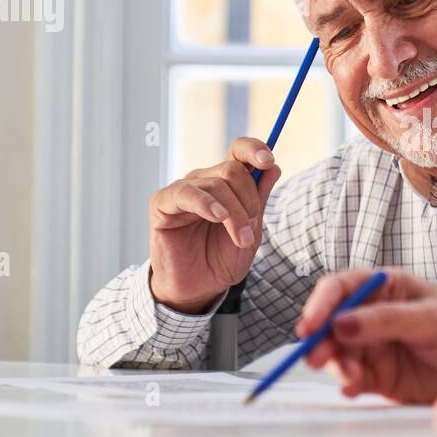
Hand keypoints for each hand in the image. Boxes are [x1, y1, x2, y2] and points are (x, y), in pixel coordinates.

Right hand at [147, 138, 281, 312]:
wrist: (199, 287)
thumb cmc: (222, 258)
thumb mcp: (251, 229)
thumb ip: (259, 198)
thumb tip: (273, 167)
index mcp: (226, 182)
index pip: (238, 150)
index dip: (254, 149)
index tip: (269, 161)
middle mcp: (204, 180)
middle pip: (232, 170)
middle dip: (249, 200)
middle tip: (250, 232)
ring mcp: (183, 190)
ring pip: (215, 184)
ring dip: (235, 213)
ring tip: (241, 239)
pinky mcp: (162, 204)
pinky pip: (185, 193)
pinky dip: (206, 203)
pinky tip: (218, 217)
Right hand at [298, 269, 436, 403]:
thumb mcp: (432, 317)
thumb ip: (387, 319)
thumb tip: (342, 322)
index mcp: (386, 288)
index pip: (342, 289)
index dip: (320, 305)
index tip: (309, 326)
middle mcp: (373, 316)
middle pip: (332, 324)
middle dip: (320, 340)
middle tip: (316, 357)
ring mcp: (375, 347)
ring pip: (338, 353)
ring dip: (337, 365)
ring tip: (351, 377)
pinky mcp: (380, 377)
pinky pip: (353, 379)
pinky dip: (349, 383)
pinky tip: (355, 387)